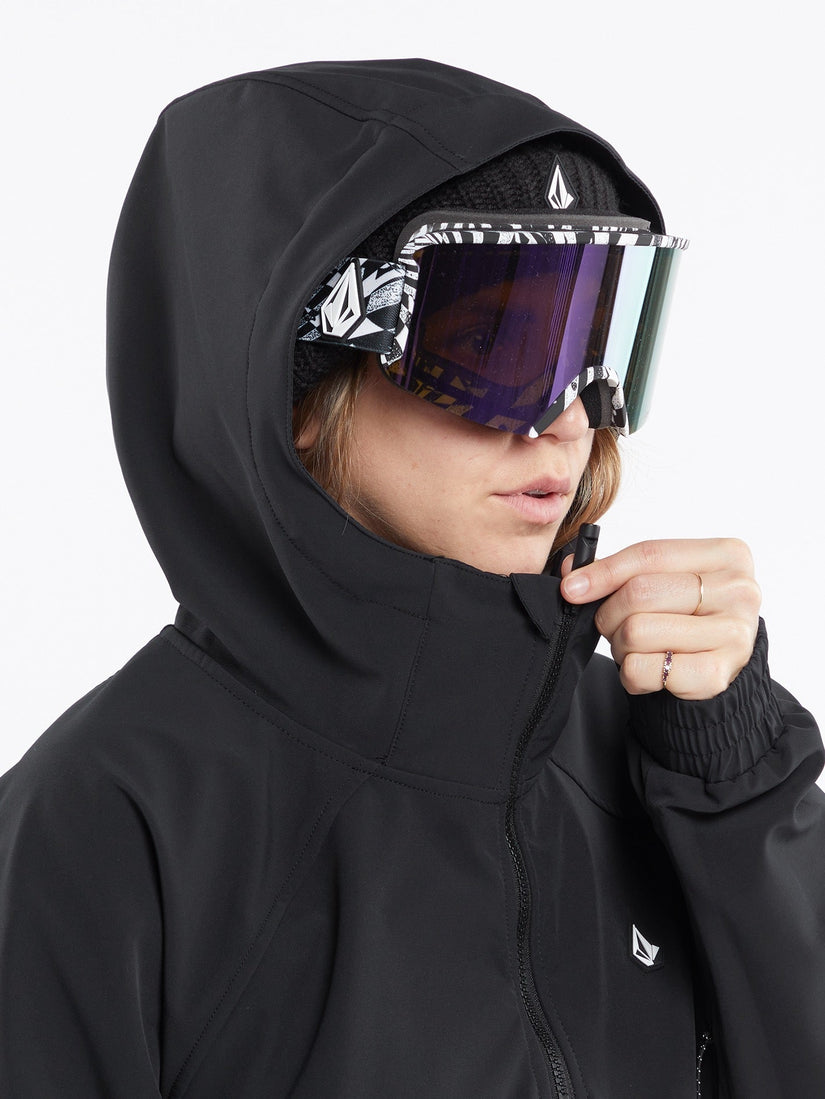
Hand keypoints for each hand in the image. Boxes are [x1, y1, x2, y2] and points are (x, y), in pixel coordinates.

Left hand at [560, 538, 761, 699]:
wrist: (720, 665)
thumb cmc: (688, 616)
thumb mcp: (665, 581)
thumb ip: (620, 570)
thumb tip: (571, 570)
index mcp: (727, 555)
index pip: (650, 555)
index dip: (604, 571)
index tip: (571, 587)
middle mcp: (739, 591)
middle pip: (640, 593)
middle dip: (610, 614)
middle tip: (614, 626)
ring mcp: (733, 634)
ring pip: (637, 632)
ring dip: (621, 645)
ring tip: (637, 648)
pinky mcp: (718, 674)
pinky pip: (644, 669)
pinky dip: (632, 674)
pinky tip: (649, 669)